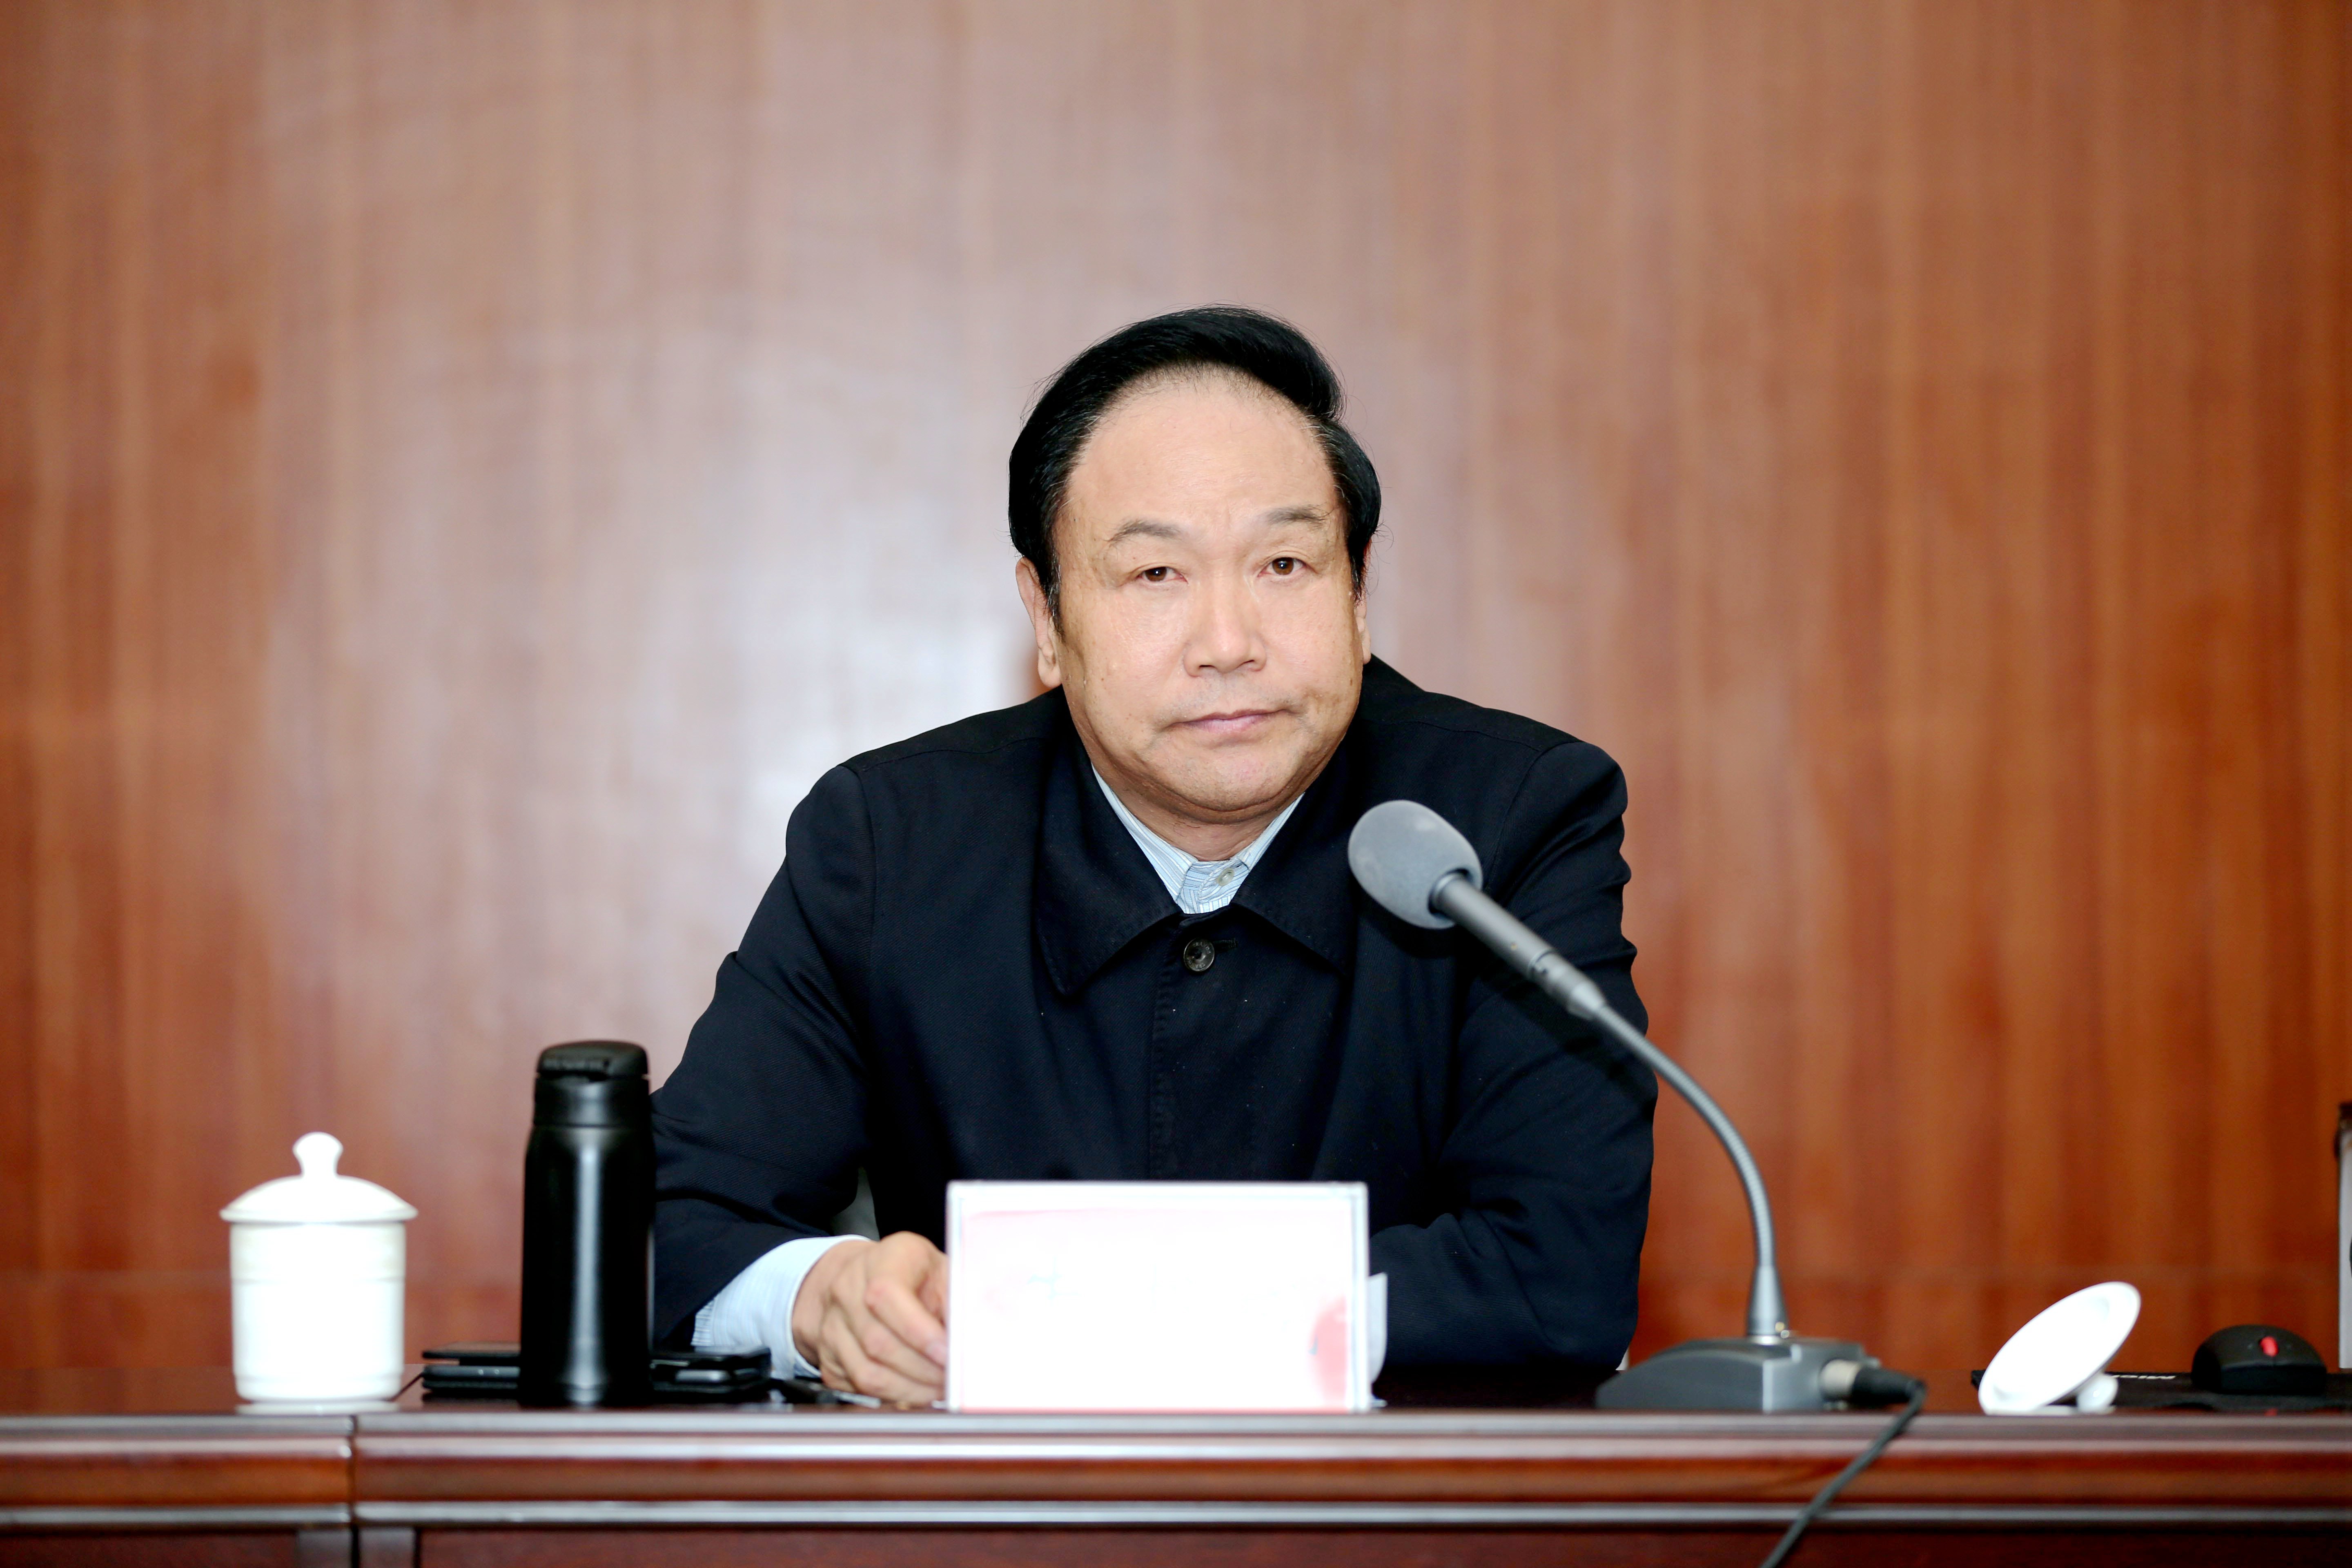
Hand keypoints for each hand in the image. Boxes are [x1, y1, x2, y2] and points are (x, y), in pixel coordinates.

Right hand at [791, 1232, 949, 1405]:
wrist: (860, 1277)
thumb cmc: (911, 1274)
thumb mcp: (939, 1269)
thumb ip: (955, 1299)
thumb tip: (972, 1338)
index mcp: (883, 1260)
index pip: (887, 1295)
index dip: (919, 1332)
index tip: (948, 1354)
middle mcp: (848, 1290)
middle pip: (879, 1342)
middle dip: (923, 1370)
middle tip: (954, 1381)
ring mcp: (832, 1326)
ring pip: (867, 1373)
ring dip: (910, 1390)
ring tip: (939, 1391)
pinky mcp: (828, 1358)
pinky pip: (858, 1389)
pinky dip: (892, 1398)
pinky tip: (916, 1393)